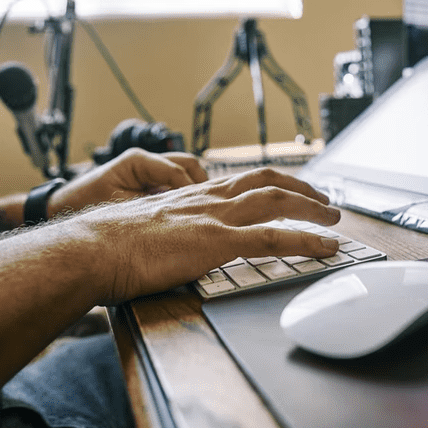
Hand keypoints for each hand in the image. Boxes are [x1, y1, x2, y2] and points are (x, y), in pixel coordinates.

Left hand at [48, 148, 208, 216]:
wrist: (63, 207)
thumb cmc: (84, 205)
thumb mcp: (118, 208)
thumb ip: (149, 207)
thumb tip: (179, 210)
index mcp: (137, 161)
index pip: (176, 170)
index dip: (191, 191)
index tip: (202, 209)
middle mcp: (145, 161)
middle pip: (187, 165)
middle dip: (202, 185)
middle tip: (211, 207)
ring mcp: (148, 171)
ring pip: (185, 173)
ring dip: (195, 189)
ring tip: (203, 211)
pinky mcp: (148, 183)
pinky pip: (174, 185)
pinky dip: (184, 196)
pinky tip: (189, 214)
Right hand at [70, 167, 341, 302]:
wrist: (92, 248)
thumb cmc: (109, 245)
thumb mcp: (148, 230)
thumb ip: (172, 232)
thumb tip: (179, 248)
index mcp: (193, 195)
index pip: (243, 180)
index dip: (274, 182)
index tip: (291, 189)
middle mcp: (208, 198)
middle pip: (267, 180)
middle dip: (302, 188)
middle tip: (324, 200)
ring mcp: (214, 217)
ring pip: (276, 200)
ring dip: (312, 207)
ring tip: (334, 218)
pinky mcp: (216, 242)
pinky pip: (272, 238)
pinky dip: (306, 240)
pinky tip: (326, 248)